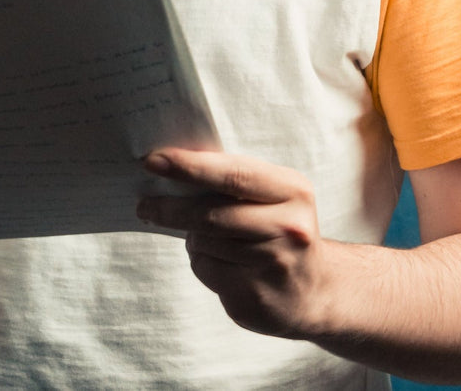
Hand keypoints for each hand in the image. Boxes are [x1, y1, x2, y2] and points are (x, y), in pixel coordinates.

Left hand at [137, 147, 328, 339]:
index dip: (189, 166)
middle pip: (210, 214)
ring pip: (204, 243)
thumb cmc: (280, 228)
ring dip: (193, 238)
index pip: (232, 174)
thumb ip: (233, 178)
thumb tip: (171, 164)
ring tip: (210, 238)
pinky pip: (207, 271)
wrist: (316, 291)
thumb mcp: (274, 194)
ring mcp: (274, 267)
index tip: (153, 160)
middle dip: (170, 209)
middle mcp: (289, 228)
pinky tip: (224, 264)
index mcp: (293, 190)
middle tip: (144, 205)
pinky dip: (203, 262)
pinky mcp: (256, 298)